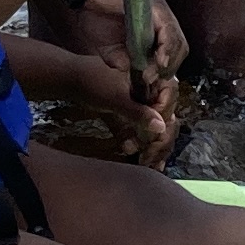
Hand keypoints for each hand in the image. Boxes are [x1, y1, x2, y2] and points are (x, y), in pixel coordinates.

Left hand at [55, 37, 181, 166]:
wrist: (75, 82)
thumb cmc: (94, 83)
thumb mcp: (116, 98)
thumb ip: (138, 112)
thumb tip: (161, 127)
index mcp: (154, 82)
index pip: (169, 103)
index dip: (162, 121)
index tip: (152, 137)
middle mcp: (154, 95)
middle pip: (167, 120)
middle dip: (159, 141)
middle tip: (147, 158)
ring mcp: (146, 108)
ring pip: (159, 131)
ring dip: (153, 148)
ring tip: (144, 162)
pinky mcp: (136, 119)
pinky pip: (147, 136)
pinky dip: (147, 149)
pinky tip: (145, 162)